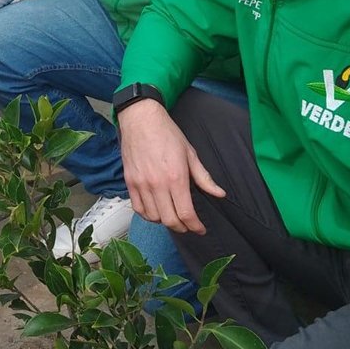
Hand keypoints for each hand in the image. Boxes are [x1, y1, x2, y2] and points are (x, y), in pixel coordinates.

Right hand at [117, 99, 225, 233]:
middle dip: (182, 228)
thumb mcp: (191, 154)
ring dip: (165, 221)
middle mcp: (157, 184)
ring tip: (172, 216)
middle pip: (169, 220)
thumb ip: (204, 178)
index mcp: (176, 177)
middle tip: (188, 226)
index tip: (200, 229)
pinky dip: (148, 215)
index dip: (195, 226)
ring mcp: (141, 184)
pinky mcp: (130, 182)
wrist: (141, 120)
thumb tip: (219, 194)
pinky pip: (138, 208)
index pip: (186, 213)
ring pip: (153, 217)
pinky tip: (156, 211)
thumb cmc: (167, 133)